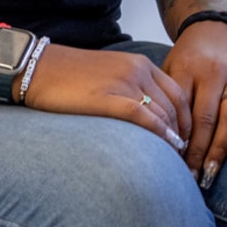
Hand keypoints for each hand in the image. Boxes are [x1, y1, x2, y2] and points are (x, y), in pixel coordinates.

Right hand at [19, 45, 190, 152]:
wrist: (39, 68)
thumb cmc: (71, 77)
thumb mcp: (111, 75)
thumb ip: (133, 90)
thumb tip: (151, 119)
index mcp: (140, 64)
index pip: (178, 94)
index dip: (187, 120)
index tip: (187, 142)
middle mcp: (137, 71)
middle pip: (175, 107)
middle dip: (184, 134)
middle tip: (185, 159)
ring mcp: (124, 83)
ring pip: (163, 114)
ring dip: (174, 140)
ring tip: (177, 162)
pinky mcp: (108, 98)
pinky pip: (144, 117)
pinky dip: (160, 134)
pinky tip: (167, 148)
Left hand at [162, 20, 226, 188]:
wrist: (215, 27)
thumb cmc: (189, 57)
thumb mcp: (169, 69)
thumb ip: (165, 98)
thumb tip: (153, 139)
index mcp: (186, 68)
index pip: (180, 111)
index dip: (176, 140)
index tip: (171, 164)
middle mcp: (212, 70)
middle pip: (205, 119)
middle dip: (197, 152)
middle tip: (191, 178)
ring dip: (220, 147)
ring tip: (211, 171)